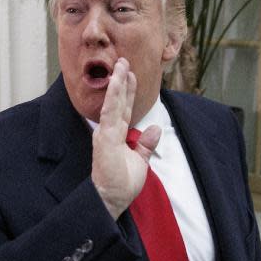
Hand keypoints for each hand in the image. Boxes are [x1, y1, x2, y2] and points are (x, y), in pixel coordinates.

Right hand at [91, 58, 160, 218]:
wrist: (112, 199)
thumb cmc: (122, 184)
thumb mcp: (140, 161)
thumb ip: (144, 144)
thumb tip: (155, 129)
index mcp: (116, 135)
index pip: (123, 108)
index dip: (128, 91)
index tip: (132, 74)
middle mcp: (108, 131)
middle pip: (117, 101)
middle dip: (122, 81)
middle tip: (124, 61)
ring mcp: (105, 133)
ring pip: (112, 103)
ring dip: (117, 83)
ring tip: (121, 65)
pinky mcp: (105, 139)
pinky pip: (109, 113)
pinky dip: (113, 97)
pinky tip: (116, 83)